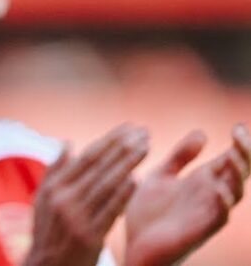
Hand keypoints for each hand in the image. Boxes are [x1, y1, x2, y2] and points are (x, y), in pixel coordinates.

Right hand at [25, 124, 149, 265]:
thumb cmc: (48, 232)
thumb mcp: (42, 200)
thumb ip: (55, 171)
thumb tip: (67, 142)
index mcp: (53, 188)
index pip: (85, 157)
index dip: (108, 140)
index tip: (128, 127)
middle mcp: (63, 199)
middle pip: (97, 167)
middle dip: (122, 146)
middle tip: (142, 130)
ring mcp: (76, 218)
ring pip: (106, 184)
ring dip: (128, 164)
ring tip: (146, 147)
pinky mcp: (89, 236)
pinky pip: (109, 210)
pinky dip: (122, 194)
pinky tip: (137, 180)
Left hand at [124, 125, 250, 265]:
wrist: (134, 248)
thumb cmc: (150, 215)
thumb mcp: (161, 177)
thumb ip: (180, 157)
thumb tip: (203, 132)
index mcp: (201, 182)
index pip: (230, 160)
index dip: (239, 144)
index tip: (238, 125)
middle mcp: (209, 196)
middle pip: (238, 173)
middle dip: (244, 154)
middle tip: (240, 133)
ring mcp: (206, 213)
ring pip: (234, 193)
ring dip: (236, 176)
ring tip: (232, 157)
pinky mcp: (198, 230)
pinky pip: (219, 217)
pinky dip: (222, 203)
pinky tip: (218, 189)